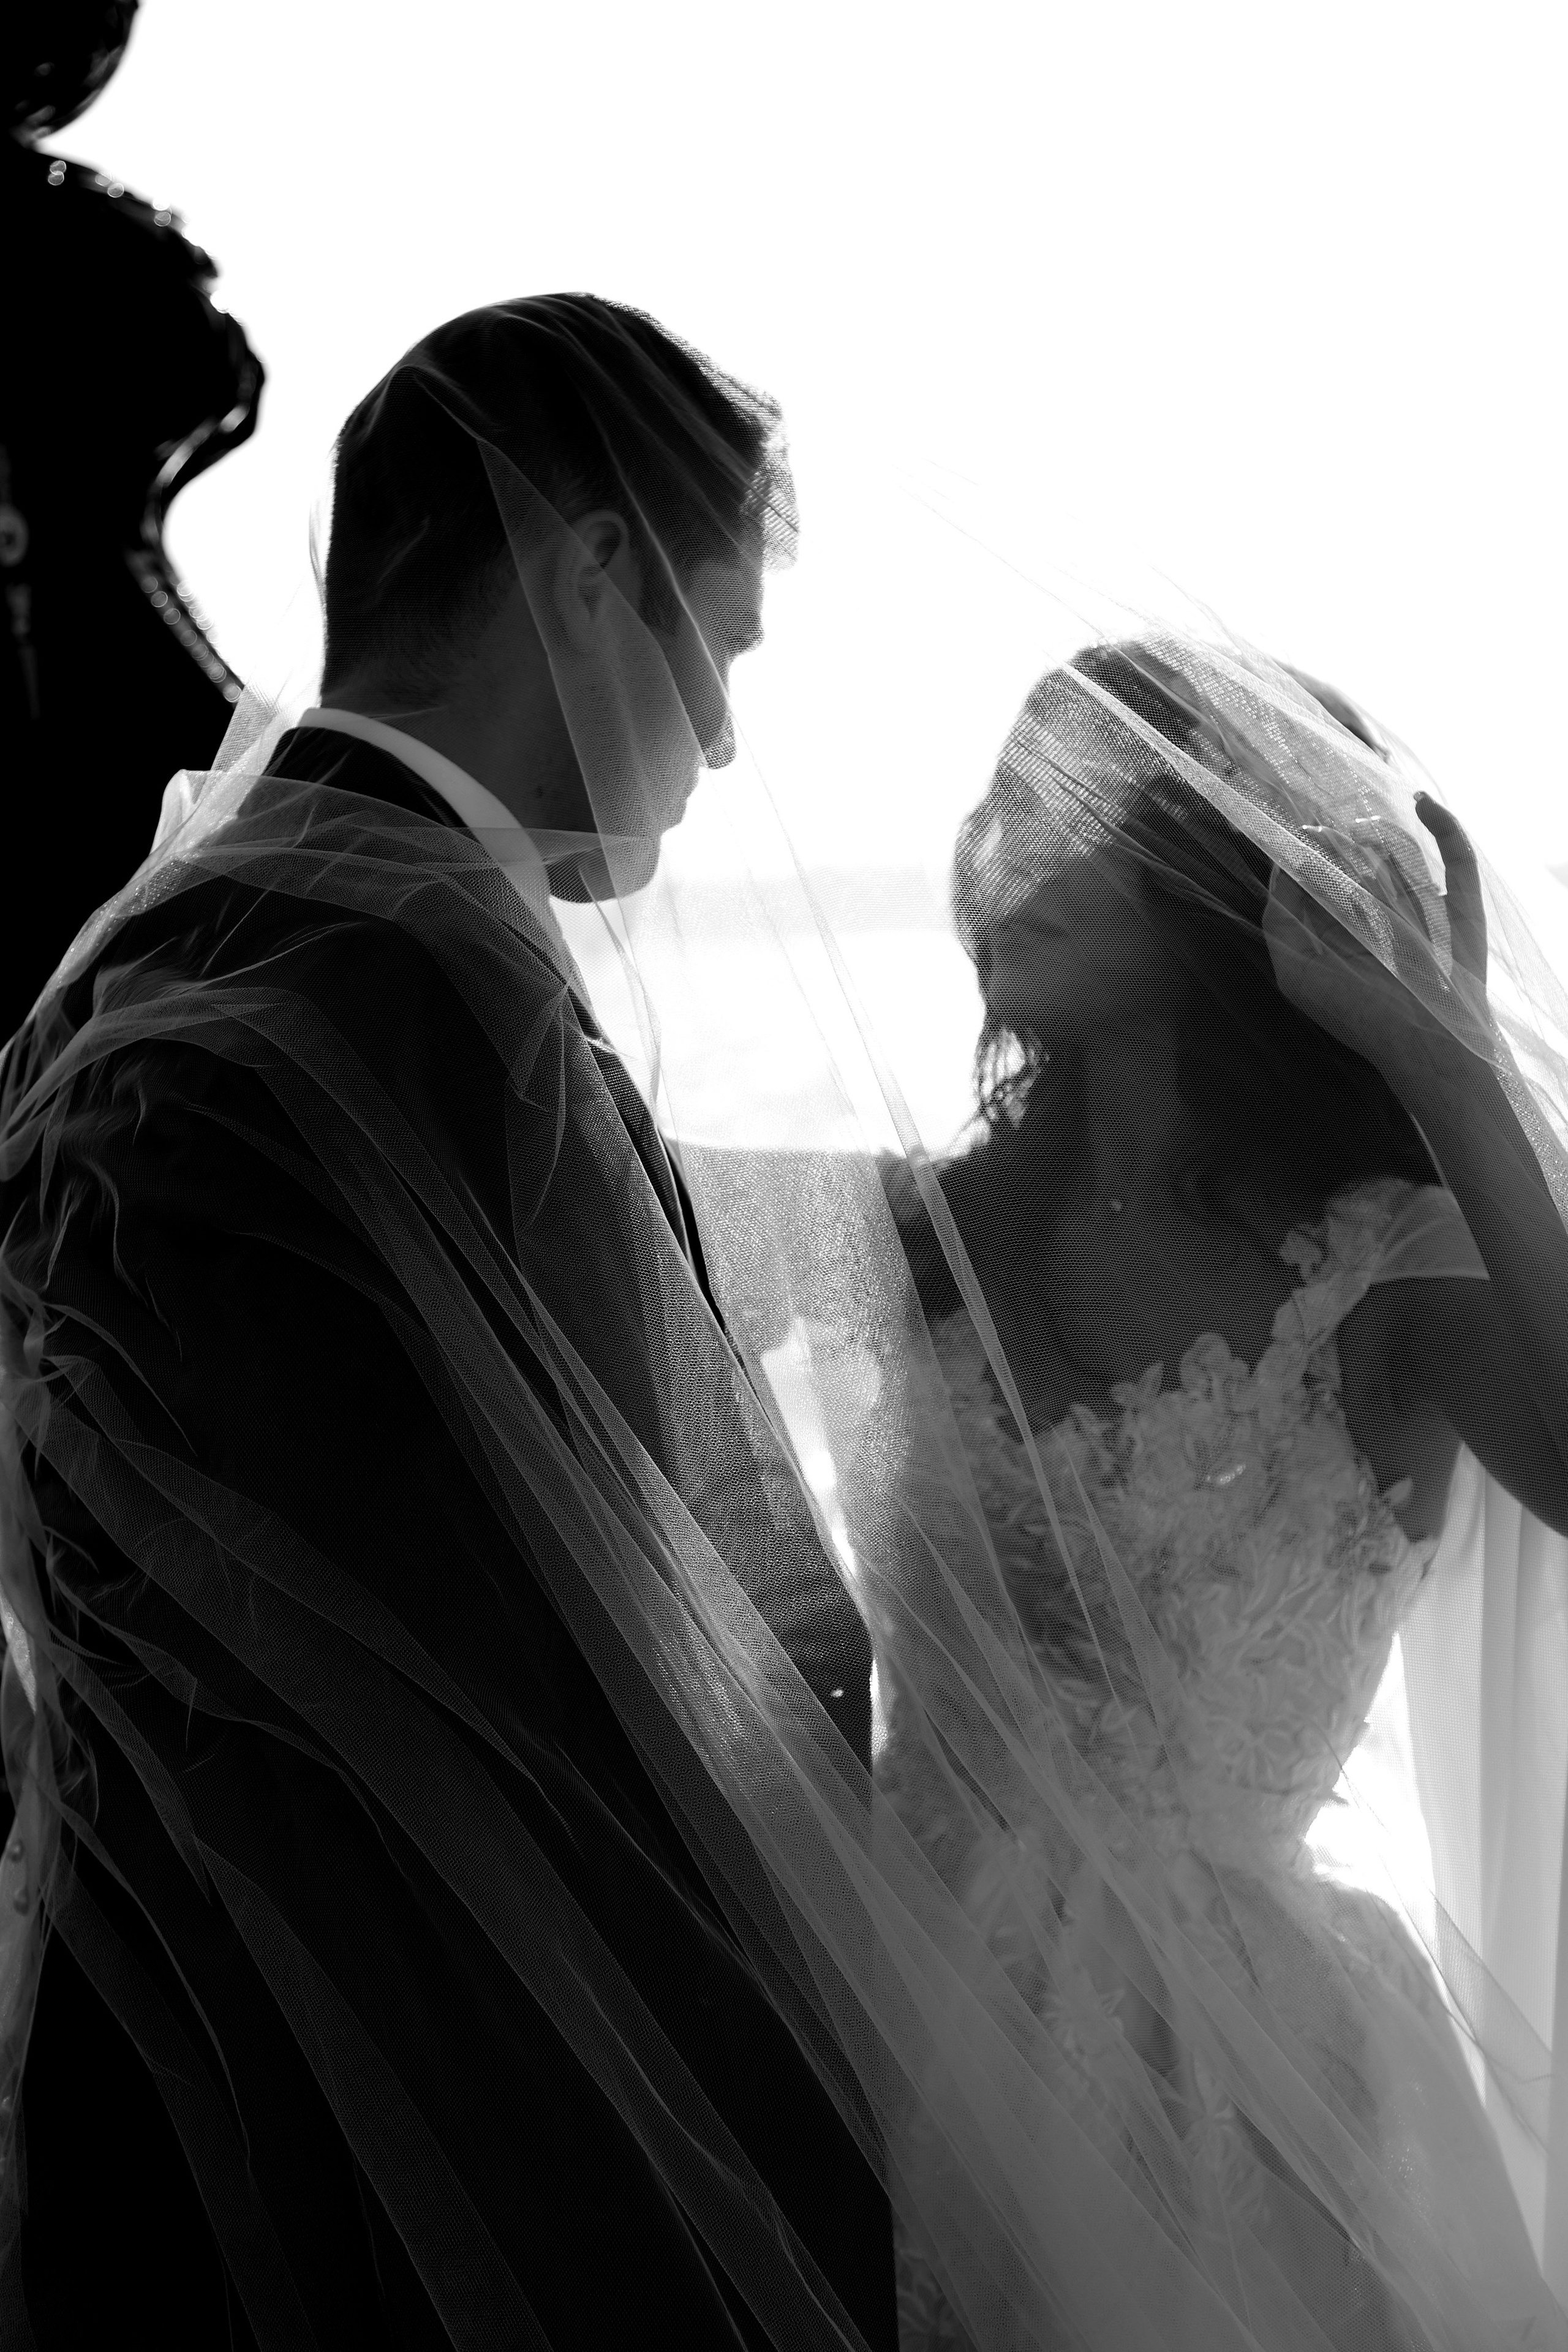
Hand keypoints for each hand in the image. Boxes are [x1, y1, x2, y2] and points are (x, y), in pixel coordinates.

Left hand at [1262, 793, 1490, 1077]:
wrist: (1423, 1049)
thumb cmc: (1356, 1016)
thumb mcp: (1296, 971)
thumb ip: (1281, 918)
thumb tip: (1284, 863)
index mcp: (1345, 923)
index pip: (1326, 870)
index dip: (1313, 846)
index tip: (1303, 830)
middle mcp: (1384, 910)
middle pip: (1362, 853)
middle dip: (1343, 840)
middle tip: (1329, 833)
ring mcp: (1423, 905)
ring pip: (1402, 850)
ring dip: (1383, 837)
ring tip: (1363, 837)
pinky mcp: (1460, 906)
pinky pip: (1459, 857)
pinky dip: (1446, 825)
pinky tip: (1423, 802)